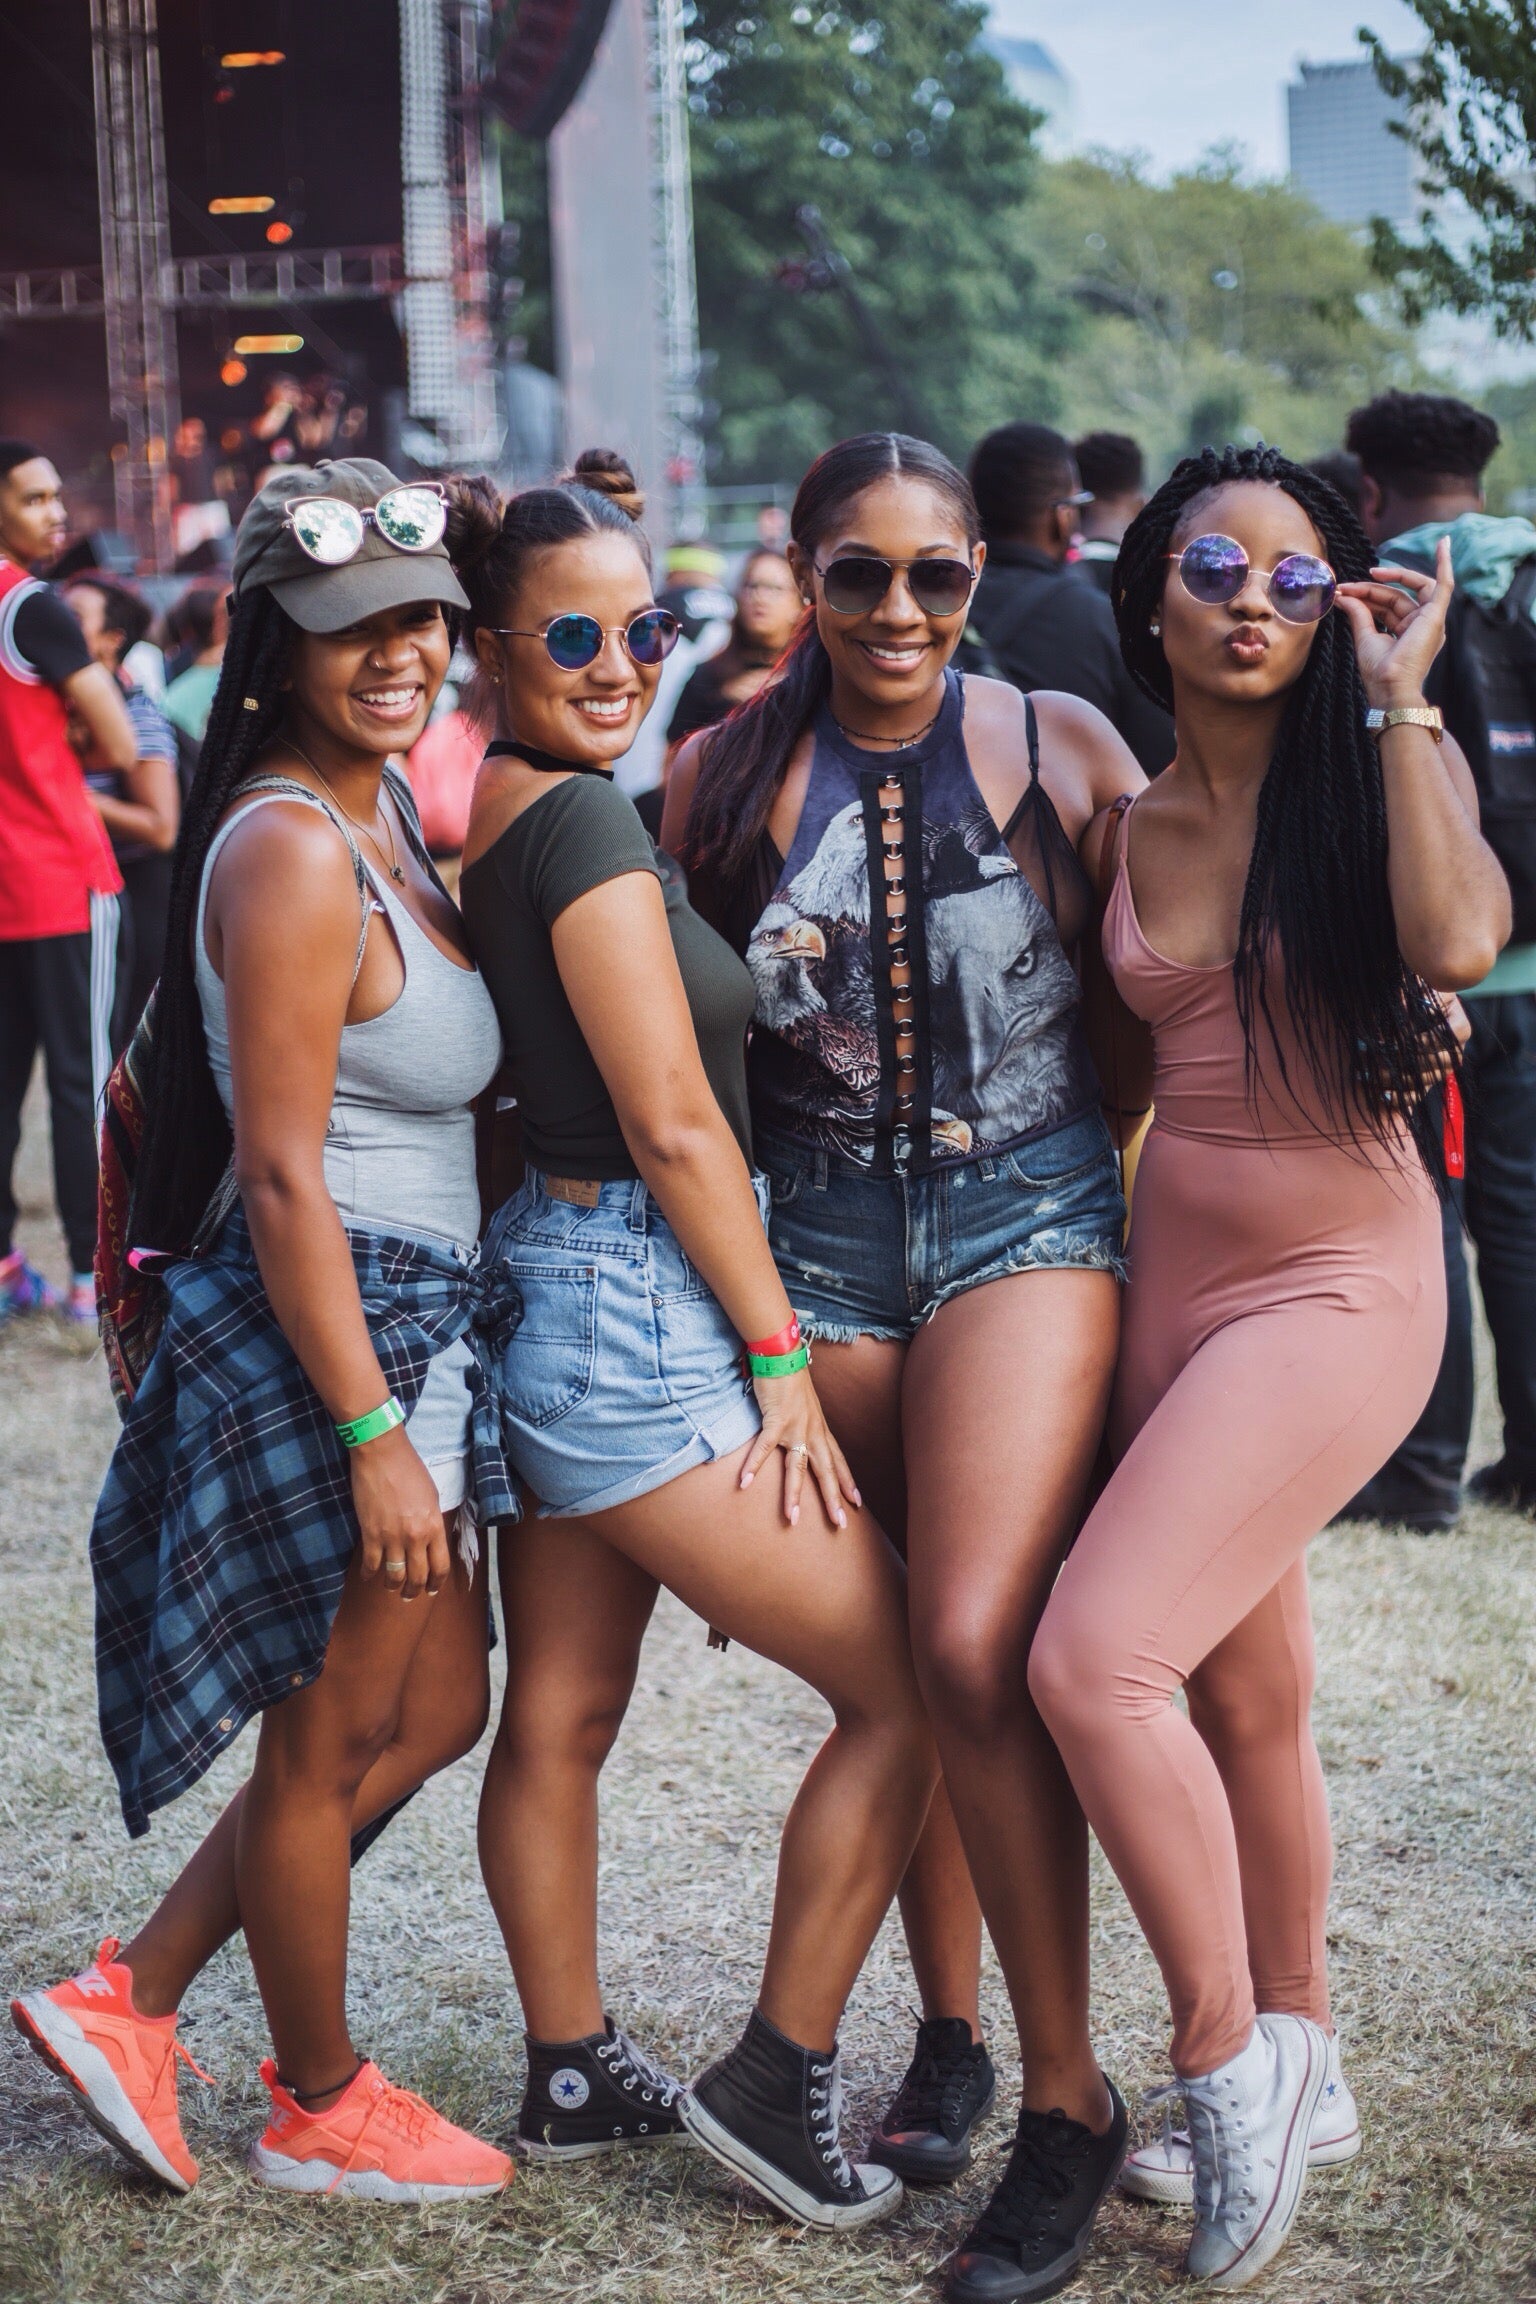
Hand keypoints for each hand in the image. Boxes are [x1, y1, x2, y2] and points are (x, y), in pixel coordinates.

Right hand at [348, 1423, 450, 1599]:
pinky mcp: (370, 1534)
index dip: (436, 1582)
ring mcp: (391, 1537)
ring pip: (394, 1576)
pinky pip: (371, 1564)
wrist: (382, 1454)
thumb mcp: (432, 1496)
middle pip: (418, 1576)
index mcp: (434, 1526)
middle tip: (410, 1595)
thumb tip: (430, 1540)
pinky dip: (369, 1573)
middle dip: (414, 1590)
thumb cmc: (409, 1469)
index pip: (440, 1566)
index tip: (432, 1589)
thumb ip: (432, 1521)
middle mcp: (415, 1537)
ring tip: (391, 1588)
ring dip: (393, 1586)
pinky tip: (368, 1576)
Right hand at [739, 1366, 861, 1529]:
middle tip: (840, 1524)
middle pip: (825, 1471)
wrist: (782, 1355)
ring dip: (793, 1494)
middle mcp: (812, 1431)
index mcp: (820, 1429)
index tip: (856, 1501)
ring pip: (797, 1467)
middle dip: (832, 1498)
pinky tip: (745, 1483)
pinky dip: (754, 1466)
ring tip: (791, 1519)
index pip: (838, 1460)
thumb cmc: (791, 1380)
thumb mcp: (806, 1406)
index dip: (847, 1481)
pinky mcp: (776, 1420)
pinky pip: (765, 1448)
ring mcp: (795, 1427)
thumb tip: (801, 1438)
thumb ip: (805, 1424)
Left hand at [1333, 533, 1453, 710]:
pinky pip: (1445, 584)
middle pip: (1396, 595)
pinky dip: (1445, 563)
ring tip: (1370, 574)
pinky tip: (1443, 543)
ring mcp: (1431, 620)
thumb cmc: (1379, 672)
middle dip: (1372, 588)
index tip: (1342, 592)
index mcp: (1407, 632)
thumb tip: (1344, 594)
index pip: (1386, 604)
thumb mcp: (1365, 637)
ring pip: (1412, 588)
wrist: (1390, 687)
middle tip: (1346, 586)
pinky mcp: (1436, 615)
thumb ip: (1359, 613)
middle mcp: (1421, 625)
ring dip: (1392, 577)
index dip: (1365, 595)